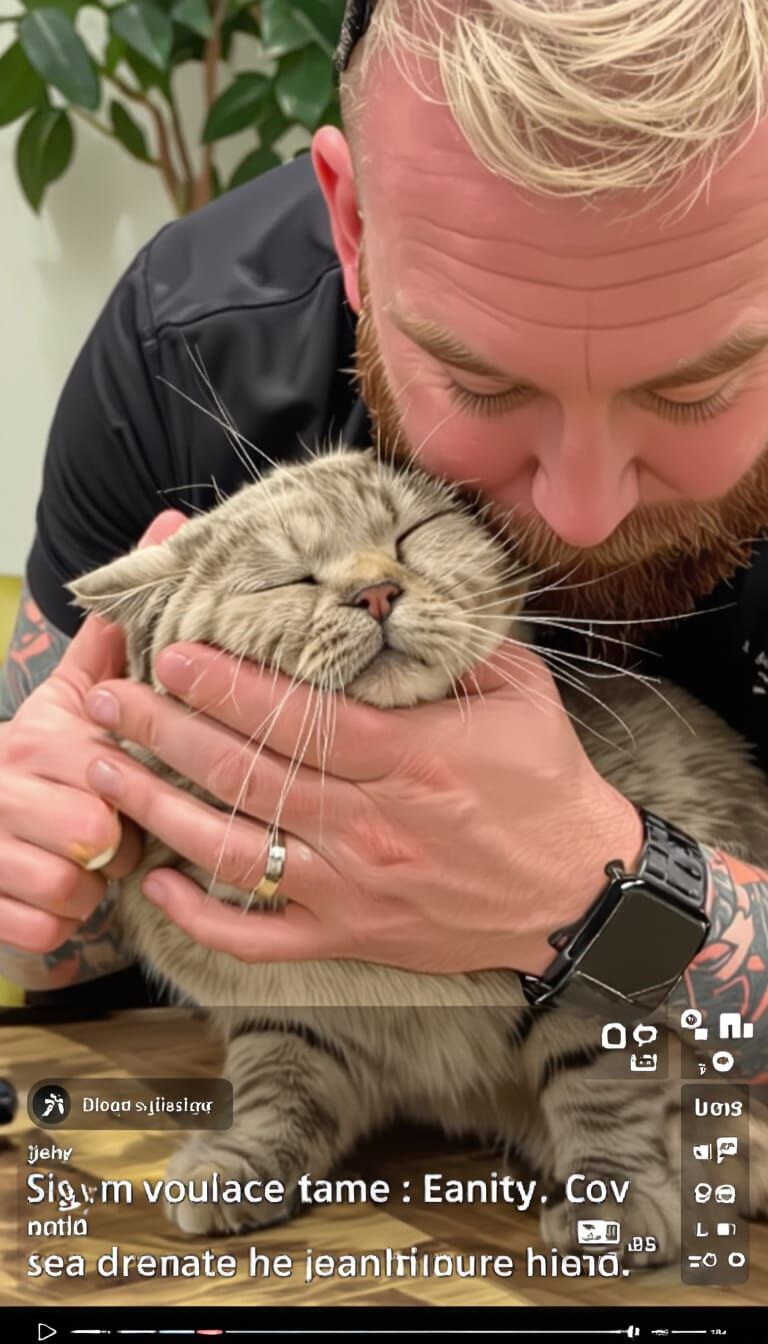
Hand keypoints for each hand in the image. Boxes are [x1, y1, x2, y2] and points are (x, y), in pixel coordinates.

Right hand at [0, 510, 185, 953]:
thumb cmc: (45, 758)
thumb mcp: (78, 690)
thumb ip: (123, 626)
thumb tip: (172, 522)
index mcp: (38, 735)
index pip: (112, 770)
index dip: (135, 789)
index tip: (127, 785)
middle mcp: (6, 787)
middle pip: (96, 836)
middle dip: (118, 843)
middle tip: (112, 831)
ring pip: (72, 889)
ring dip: (89, 887)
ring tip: (80, 861)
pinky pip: (44, 929)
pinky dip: (55, 923)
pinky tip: (49, 895)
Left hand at [84, 639, 643, 975]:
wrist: (578, 892)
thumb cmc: (548, 786)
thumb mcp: (519, 694)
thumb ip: (452, 645)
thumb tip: (388, 595)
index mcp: (412, 758)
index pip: (298, 718)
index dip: (227, 686)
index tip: (175, 655)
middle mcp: (371, 825)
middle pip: (247, 776)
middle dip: (167, 733)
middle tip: (110, 699)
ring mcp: (354, 887)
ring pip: (236, 851)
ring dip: (161, 810)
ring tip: (106, 770)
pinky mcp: (349, 935)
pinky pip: (260, 936)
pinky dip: (202, 918)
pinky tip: (159, 884)